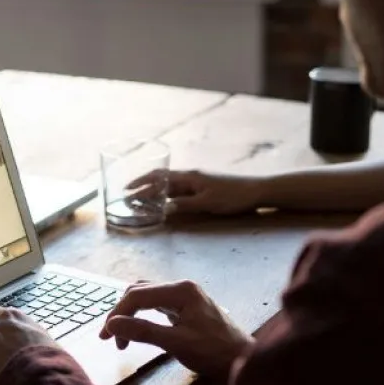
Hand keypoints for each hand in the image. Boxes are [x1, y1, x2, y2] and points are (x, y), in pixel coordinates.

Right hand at [100, 280, 252, 376]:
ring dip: (130, 314)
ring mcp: (184, 296)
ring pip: (146, 297)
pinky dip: (142, 316)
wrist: (244, 360)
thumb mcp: (176, 343)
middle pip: (139, 292)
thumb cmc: (214, 353)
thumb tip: (112, 324)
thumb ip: (143, 331)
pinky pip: (156, 304)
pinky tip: (138, 329)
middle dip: (121, 313)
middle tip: (110, 338)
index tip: (106, 337)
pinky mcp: (186, 306)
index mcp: (180, 290)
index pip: (137, 295)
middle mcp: (181, 287)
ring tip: (121, 337)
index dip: (117, 314)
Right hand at [129, 169, 264, 214]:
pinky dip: (166, 194)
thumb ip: (184, 204)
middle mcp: (190, 176)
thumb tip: (163, 208)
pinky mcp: (203, 187)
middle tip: (128, 195)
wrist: (256, 191)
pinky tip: (164, 201)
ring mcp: (196, 181)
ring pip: (169, 184)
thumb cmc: (232, 196)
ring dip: (154, 190)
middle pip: (161, 179)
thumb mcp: (207, 203)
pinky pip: (178, 189)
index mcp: (189, 177)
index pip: (159, 178)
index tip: (127, 191)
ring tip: (141, 199)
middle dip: (143, 186)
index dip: (141, 184)